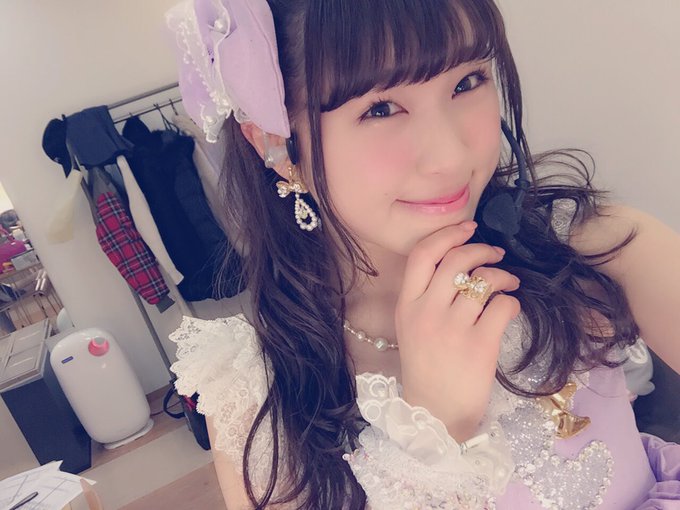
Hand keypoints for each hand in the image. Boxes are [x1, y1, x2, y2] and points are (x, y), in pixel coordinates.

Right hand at [395, 222, 520, 441]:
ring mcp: (453, 328)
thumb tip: (460, 262)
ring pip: (485, 280)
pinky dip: (512, 302)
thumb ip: (425, 296)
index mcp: (406, 305)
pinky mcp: (480, 344)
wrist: (436, 414)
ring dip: (503, 275)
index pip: (422, 254)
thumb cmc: (426, 367)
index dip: (447, 234)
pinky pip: (504, 306)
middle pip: (456, 260)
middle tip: (497, 254)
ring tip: (509, 283)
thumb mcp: (411, 327)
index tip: (468, 227)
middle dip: (481, 249)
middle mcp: (426, 312)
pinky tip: (509, 310)